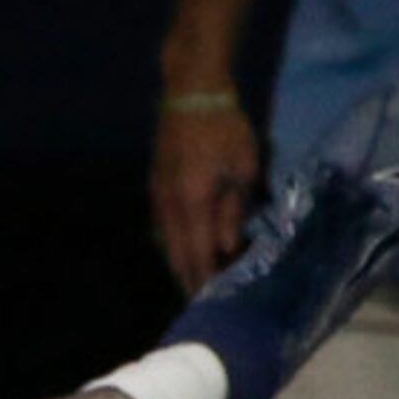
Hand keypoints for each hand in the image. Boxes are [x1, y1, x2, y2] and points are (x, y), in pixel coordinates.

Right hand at [152, 101, 261, 294]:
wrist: (190, 94)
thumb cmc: (225, 128)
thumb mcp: (243, 169)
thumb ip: (233, 212)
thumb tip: (227, 248)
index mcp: (193, 204)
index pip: (197, 255)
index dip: (203, 281)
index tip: (210, 304)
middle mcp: (169, 208)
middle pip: (176, 256)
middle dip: (189, 280)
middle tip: (201, 302)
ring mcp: (158, 199)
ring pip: (166, 244)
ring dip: (180, 264)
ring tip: (194, 281)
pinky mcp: (155, 189)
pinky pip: (163, 229)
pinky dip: (174, 245)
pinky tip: (186, 250)